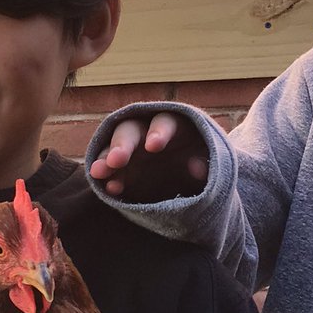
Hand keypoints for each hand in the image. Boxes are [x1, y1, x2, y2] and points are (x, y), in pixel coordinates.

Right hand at [89, 112, 207, 201]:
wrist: (196, 182)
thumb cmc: (206, 165)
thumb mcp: (214, 163)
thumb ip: (210, 164)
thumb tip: (198, 167)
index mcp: (176, 126)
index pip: (165, 122)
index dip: (158, 132)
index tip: (154, 146)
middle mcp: (148, 134)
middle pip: (130, 131)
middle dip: (122, 145)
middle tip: (114, 161)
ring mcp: (132, 152)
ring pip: (113, 150)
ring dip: (105, 161)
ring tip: (98, 174)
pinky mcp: (123, 171)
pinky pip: (110, 173)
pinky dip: (108, 180)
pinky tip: (108, 190)